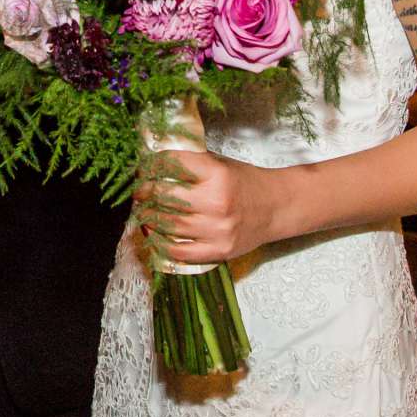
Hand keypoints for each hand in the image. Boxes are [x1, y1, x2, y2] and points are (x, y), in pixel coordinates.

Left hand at [134, 150, 280, 266]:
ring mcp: (218, 229)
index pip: (171, 165)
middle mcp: (217, 201)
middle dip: (145, 193)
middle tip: (139, 193)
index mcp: (216, 174)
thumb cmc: (245, 183)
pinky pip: (179, 251)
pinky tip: (155, 235)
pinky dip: (162, 244)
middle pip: (164, 196)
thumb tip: (152, 167)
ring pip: (168, 224)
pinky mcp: (219, 250)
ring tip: (144, 213)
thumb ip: (190, 165)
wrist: (277, 208)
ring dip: (149, 218)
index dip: (152, 166)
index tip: (144, 169)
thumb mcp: (220, 164)